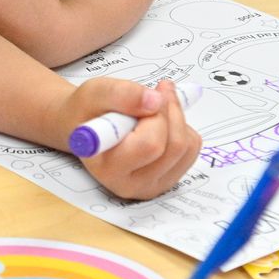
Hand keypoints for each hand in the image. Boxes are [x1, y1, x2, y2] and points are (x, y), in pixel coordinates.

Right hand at [58, 78, 201, 200]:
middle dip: (169, 112)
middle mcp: (130, 185)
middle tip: (156, 92)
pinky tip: (161, 122)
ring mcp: (151, 186)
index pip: (150, 145)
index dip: (156, 116)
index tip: (149, 95)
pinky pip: (191, 150)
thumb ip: (120, 94)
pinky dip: (183, 128)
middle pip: (173, 146)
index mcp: (108, 168)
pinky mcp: (167, 181)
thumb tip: (155, 101)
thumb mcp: (94, 93)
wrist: (88, 130)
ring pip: (186, 148)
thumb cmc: (87, 112)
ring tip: (156, 105)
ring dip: (177, 118)